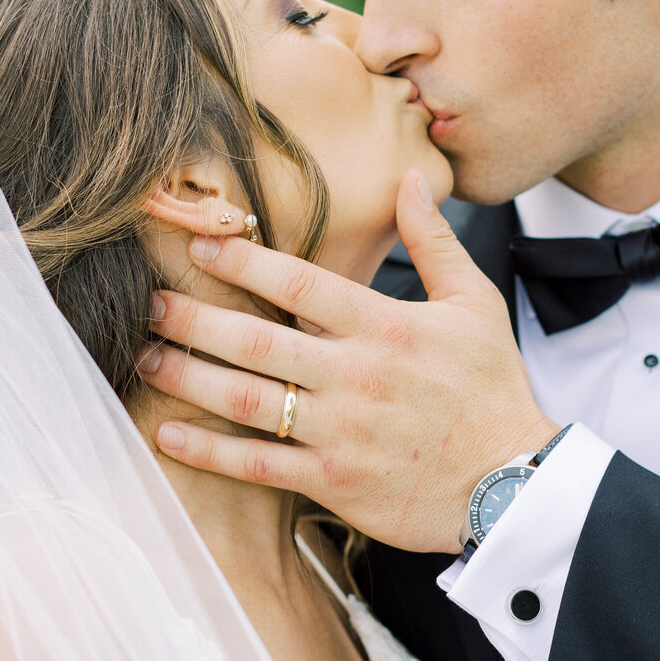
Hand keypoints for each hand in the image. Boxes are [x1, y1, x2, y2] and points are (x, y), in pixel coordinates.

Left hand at [143, 170, 557, 551]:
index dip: (243, 264)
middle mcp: (354, 376)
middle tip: (150, 303)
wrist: (514, 481)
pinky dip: (210, 452)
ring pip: (246, 401)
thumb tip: (412, 180)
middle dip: (194, 319)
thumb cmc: (492, 390)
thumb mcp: (475, 303)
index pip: (300, 285)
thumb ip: (433, 240)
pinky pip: (258, 466)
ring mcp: (340, 431)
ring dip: (187, 378)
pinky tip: (168, 435)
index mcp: (385, 327)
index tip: (200, 246)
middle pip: (255, 341)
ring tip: (145, 359)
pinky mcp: (334, 481)